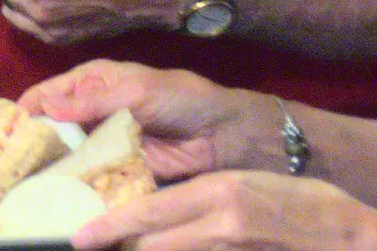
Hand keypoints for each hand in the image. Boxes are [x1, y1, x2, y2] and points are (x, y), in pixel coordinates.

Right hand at [20, 59, 268, 180]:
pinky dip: (78, 187)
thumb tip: (46, 107)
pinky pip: (94, 178)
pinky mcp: (121, 170)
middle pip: (54, 127)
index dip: (26, 108)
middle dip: (33, 142)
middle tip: (5, 163)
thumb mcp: (136, 92)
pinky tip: (59, 198)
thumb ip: (92, 102)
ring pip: (70, 155)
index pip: (49, 92)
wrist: (226, 135)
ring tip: (24, 185)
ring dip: (52, 168)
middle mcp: (92, 112)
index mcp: (92, 82)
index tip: (1, 128)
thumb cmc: (181, 99)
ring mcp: (105, 143)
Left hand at [71, 172, 376, 250]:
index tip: (81, 236)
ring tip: (124, 248)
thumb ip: (198, 200)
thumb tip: (153, 215)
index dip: (110, 227)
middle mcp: (221, 225)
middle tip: (95, 245)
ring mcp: (233, 249)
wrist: (348, 235)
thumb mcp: (240, 186)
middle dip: (122, 247)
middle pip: (153, 246)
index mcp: (217, 193)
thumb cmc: (296, 201)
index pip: (148, 212)